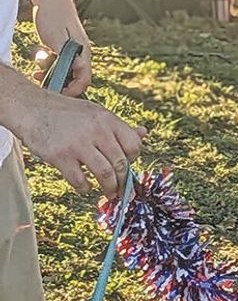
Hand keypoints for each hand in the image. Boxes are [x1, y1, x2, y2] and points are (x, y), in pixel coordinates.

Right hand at [13, 86, 144, 196]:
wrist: (30, 107)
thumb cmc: (65, 113)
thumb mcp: (95, 113)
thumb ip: (118, 127)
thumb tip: (143, 133)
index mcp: (107, 119)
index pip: (133, 145)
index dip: (133, 159)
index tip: (126, 167)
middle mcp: (96, 130)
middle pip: (121, 163)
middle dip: (123, 181)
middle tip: (121, 189)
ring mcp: (78, 143)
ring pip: (105, 174)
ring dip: (109, 188)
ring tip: (109, 192)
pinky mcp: (60, 155)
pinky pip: (80, 180)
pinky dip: (84, 188)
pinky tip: (84, 187)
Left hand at [30, 0, 91, 96]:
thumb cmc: (53, 14)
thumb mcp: (56, 40)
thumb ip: (64, 60)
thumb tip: (68, 78)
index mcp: (83, 52)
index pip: (85, 80)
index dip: (73, 91)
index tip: (58, 93)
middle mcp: (82, 52)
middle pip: (75, 78)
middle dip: (58, 82)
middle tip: (41, 80)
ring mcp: (74, 49)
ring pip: (66, 70)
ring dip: (52, 72)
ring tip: (38, 69)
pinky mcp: (65, 45)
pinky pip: (61, 61)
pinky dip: (50, 63)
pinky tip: (41, 57)